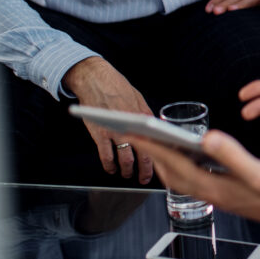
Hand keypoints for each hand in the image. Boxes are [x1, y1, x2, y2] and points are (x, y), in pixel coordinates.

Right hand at [63, 57, 153, 183]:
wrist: (96, 80)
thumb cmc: (117, 87)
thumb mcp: (139, 99)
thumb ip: (146, 115)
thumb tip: (155, 128)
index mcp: (145, 116)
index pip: (157, 141)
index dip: (161, 156)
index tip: (163, 164)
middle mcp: (132, 126)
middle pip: (143, 154)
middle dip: (145, 171)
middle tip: (144, 178)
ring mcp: (116, 132)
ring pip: (125, 159)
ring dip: (127, 170)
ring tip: (127, 175)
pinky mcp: (100, 135)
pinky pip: (106, 156)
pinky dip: (109, 166)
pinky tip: (111, 169)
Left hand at [128, 130, 259, 254]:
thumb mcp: (258, 172)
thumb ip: (232, 155)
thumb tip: (208, 138)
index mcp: (213, 187)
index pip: (174, 164)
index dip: (153, 147)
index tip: (134, 132)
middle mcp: (209, 192)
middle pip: (170, 171)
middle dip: (151, 152)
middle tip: (134, 133)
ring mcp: (215, 193)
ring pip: (180, 175)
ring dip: (164, 158)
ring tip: (154, 140)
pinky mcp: (223, 191)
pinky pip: (193, 176)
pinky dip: (183, 162)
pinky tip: (188, 153)